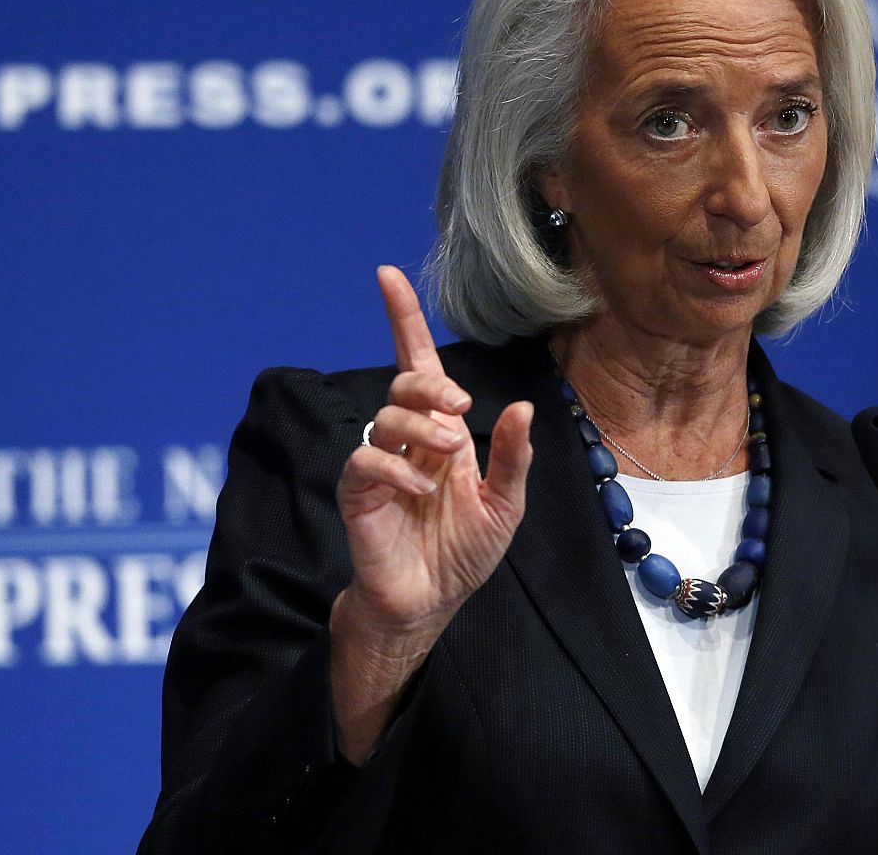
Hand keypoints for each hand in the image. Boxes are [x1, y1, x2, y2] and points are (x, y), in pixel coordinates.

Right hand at [328, 266, 532, 762]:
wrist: (430, 602)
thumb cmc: (463, 552)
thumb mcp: (505, 505)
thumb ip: (512, 458)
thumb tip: (520, 406)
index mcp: (441, 431)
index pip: (418, 364)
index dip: (404, 319)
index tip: (387, 275)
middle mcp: (407, 439)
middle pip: (406, 383)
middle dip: (430, 386)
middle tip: (459, 412)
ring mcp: (379, 463)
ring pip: (386, 416)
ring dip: (421, 428)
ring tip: (447, 459)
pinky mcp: (358, 493)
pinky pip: (366, 460)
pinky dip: (395, 468)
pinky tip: (418, 488)